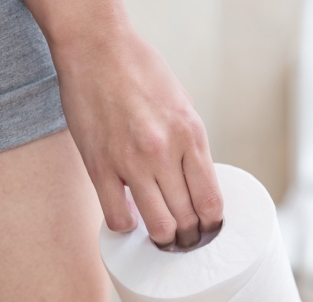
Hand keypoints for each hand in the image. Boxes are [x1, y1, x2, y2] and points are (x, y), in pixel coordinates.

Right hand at [45, 24, 222, 248]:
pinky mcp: (99, 166)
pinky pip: (117, 216)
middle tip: (187, 241)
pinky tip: (130, 219)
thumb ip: (191, 149)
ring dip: (164, 240)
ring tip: (162, 238)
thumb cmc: (143, 75)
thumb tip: (198, 188)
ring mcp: (131, 162)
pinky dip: (127, 227)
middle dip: (191, 238)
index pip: (212, 202)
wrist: (98, 49)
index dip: (213, 226)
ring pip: (158, 226)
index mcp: (192, 136)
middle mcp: (165, 152)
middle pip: (187, 219)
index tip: (210, 231)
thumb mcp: (184, 108)